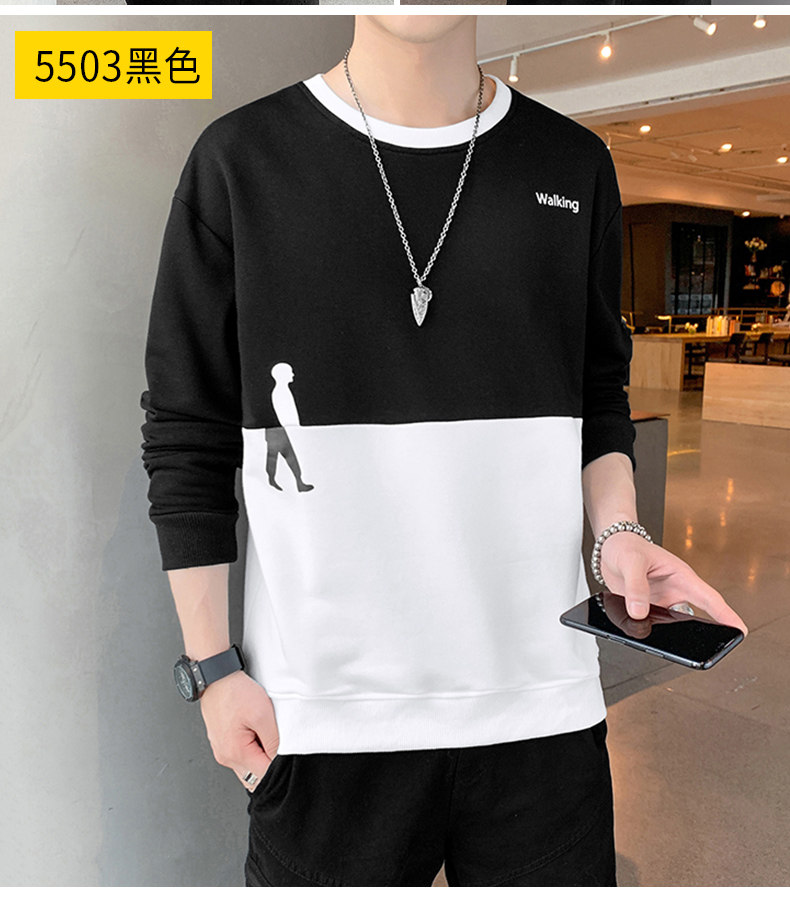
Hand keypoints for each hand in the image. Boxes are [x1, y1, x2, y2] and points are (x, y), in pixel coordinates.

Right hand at [199, 670, 279, 790]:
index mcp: (235, 753)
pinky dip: (251, 750)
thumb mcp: (263, 715)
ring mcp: (222, 750)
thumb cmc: (235, 692)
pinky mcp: (222, 743)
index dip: (279, 767)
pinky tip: (255, 733)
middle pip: (255, 776)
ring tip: (264, 735)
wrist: (216, 676)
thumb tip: (280, 760)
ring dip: (260, 757)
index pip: (264, 776)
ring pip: (248, 767)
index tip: (287, 754)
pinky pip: (240, 756)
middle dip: (269, 765)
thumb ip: (274, 742)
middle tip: (276, 744)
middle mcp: (225, 757)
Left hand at [599, 532, 747, 634]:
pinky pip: (650, 626)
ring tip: (665, 648)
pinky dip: (646, 633)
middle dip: (702, 635)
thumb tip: (639, 612)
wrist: (610, 548)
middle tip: (706, 651)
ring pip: (671, 626)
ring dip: (668, 636)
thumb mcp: (631, 561)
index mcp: (681, 576)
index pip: (708, 598)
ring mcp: (661, 603)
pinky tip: (638, 635)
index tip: (740, 630)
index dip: (726, 614)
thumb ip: (635, 586)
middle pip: (694, 618)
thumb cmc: (627, 546)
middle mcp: (675, 592)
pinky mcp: (646, 610)